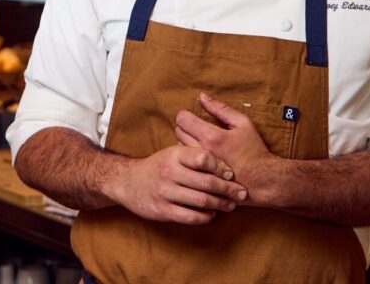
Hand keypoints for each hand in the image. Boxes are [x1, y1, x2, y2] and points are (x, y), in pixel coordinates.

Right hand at [108, 143, 247, 224]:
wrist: (128, 181)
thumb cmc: (158, 166)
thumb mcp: (172, 153)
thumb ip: (193, 153)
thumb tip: (226, 155)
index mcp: (173, 154)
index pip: (203, 158)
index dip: (221, 166)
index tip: (232, 174)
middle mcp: (168, 172)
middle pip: (206, 182)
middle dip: (228, 189)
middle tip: (241, 193)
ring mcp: (165, 192)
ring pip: (201, 201)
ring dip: (220, 204)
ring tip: (230, 204)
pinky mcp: (162, 210)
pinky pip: (191, 216)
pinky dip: (205, 216)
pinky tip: (211, 213)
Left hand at [175, 93, 276, 195]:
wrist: (262, 181)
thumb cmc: (254, 150)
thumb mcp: (243, 124)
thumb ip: (221, 109)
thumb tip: (201, 96)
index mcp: (212, 137)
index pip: (182, 119)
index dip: (186, 115)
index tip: (194, 118)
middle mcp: (202, 152)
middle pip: (178, 132)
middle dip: (186, 128)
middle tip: (199, 131)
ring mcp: (199, 167)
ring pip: (179, 147)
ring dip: (186, 143)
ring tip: (200, 145)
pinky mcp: (199, 177)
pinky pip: (184, 163)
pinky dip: (188, 158)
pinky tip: (200, 157)